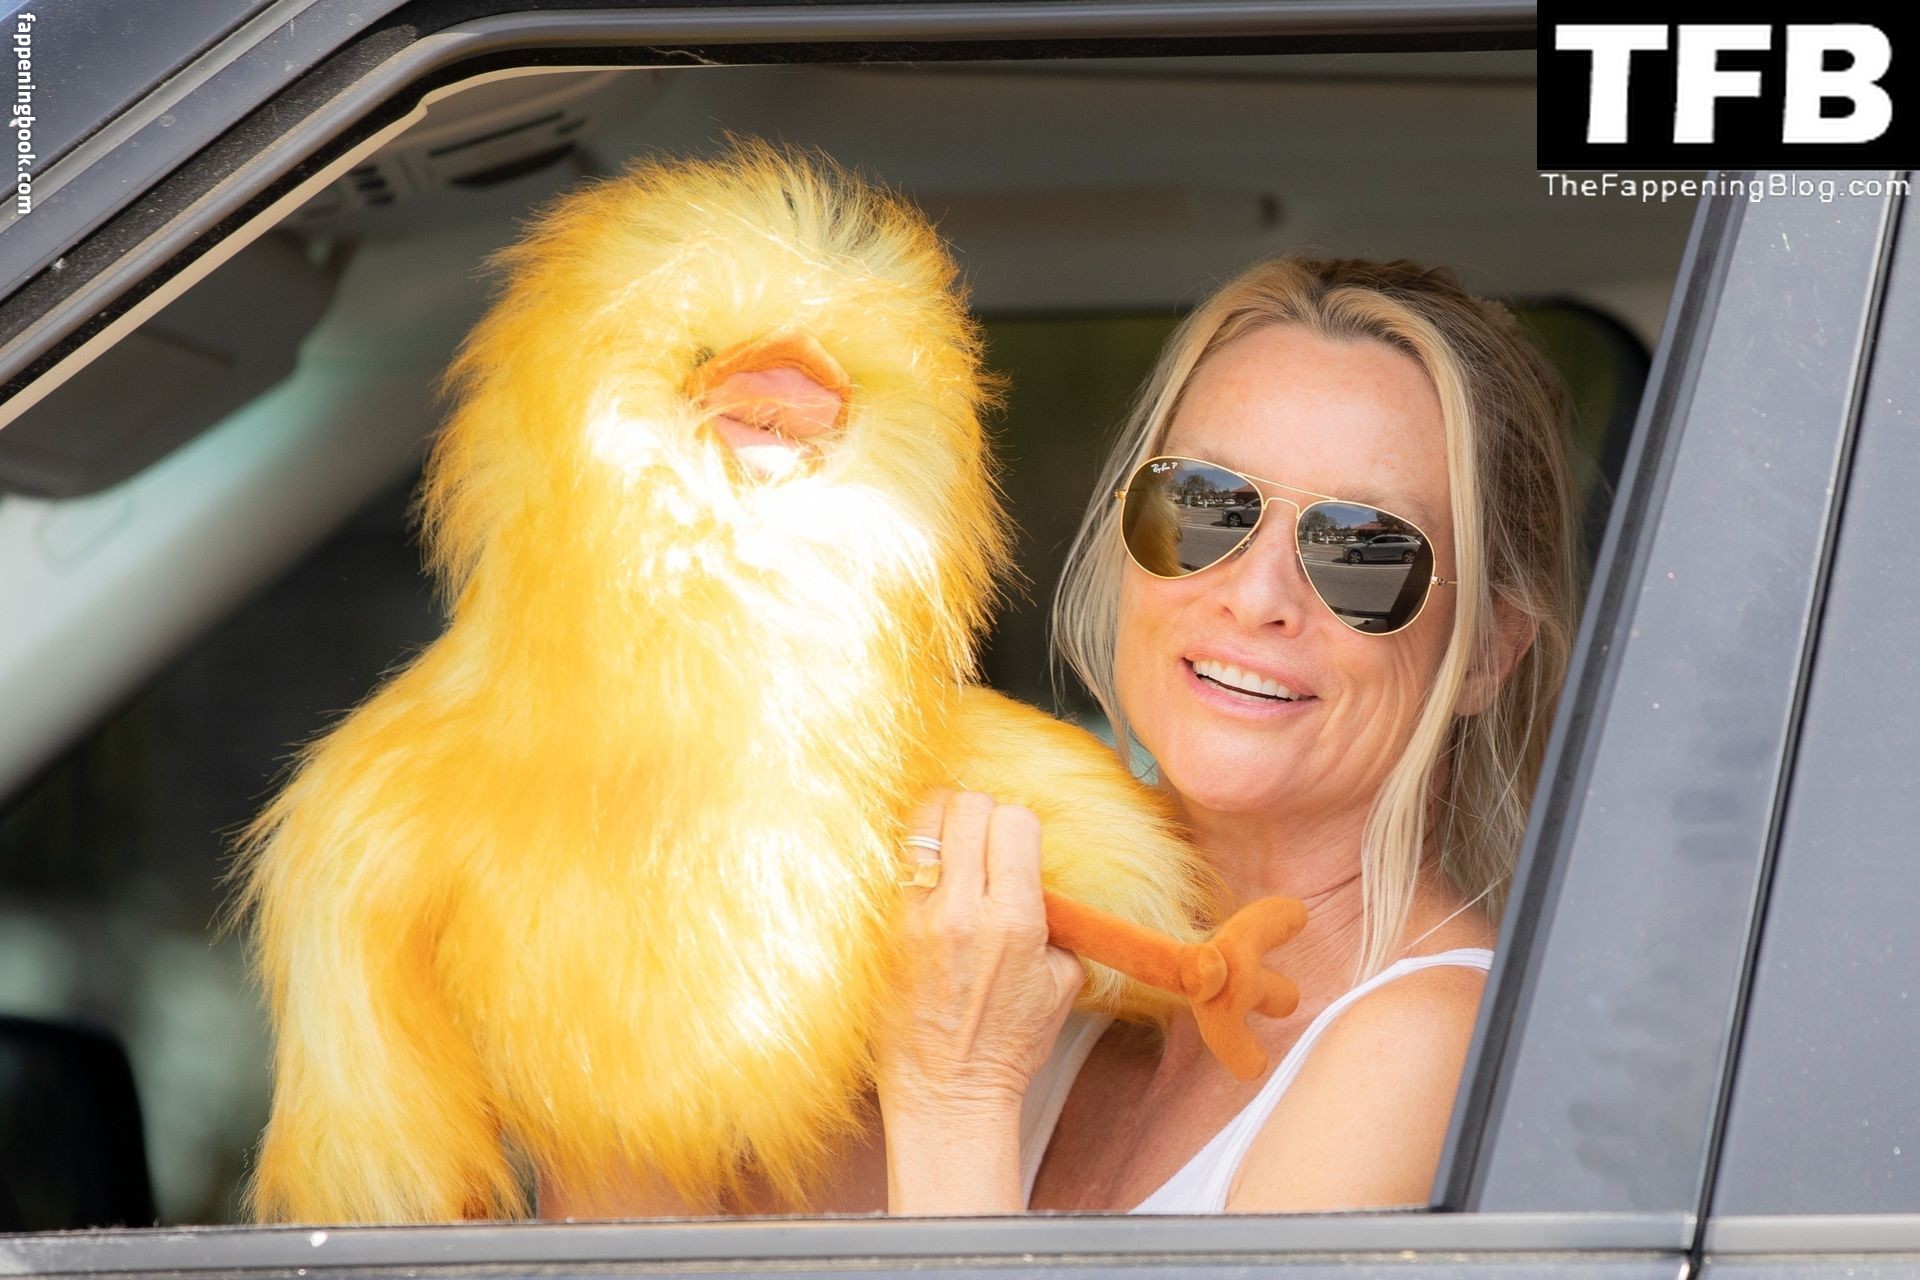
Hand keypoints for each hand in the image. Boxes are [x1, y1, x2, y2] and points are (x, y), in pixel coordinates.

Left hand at [875, 788, 1086, 1119]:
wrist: (948, 1093)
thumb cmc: (1008, 1045)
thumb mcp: (1061, 981)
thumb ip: (1052, 918)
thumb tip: (1034, 874)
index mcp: (1013, 920)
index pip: (1014, 821)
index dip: (1018, 825)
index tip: (1016, 843)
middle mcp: (960, 912)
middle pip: (966, 807)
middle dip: (979, 814)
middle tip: (980, 837)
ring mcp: (913, 919)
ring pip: (921, 823)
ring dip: (939, 825)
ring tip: (946, 846)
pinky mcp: (881, 930)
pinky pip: (892, 864)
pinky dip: (910, 860)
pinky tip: (920, 878)